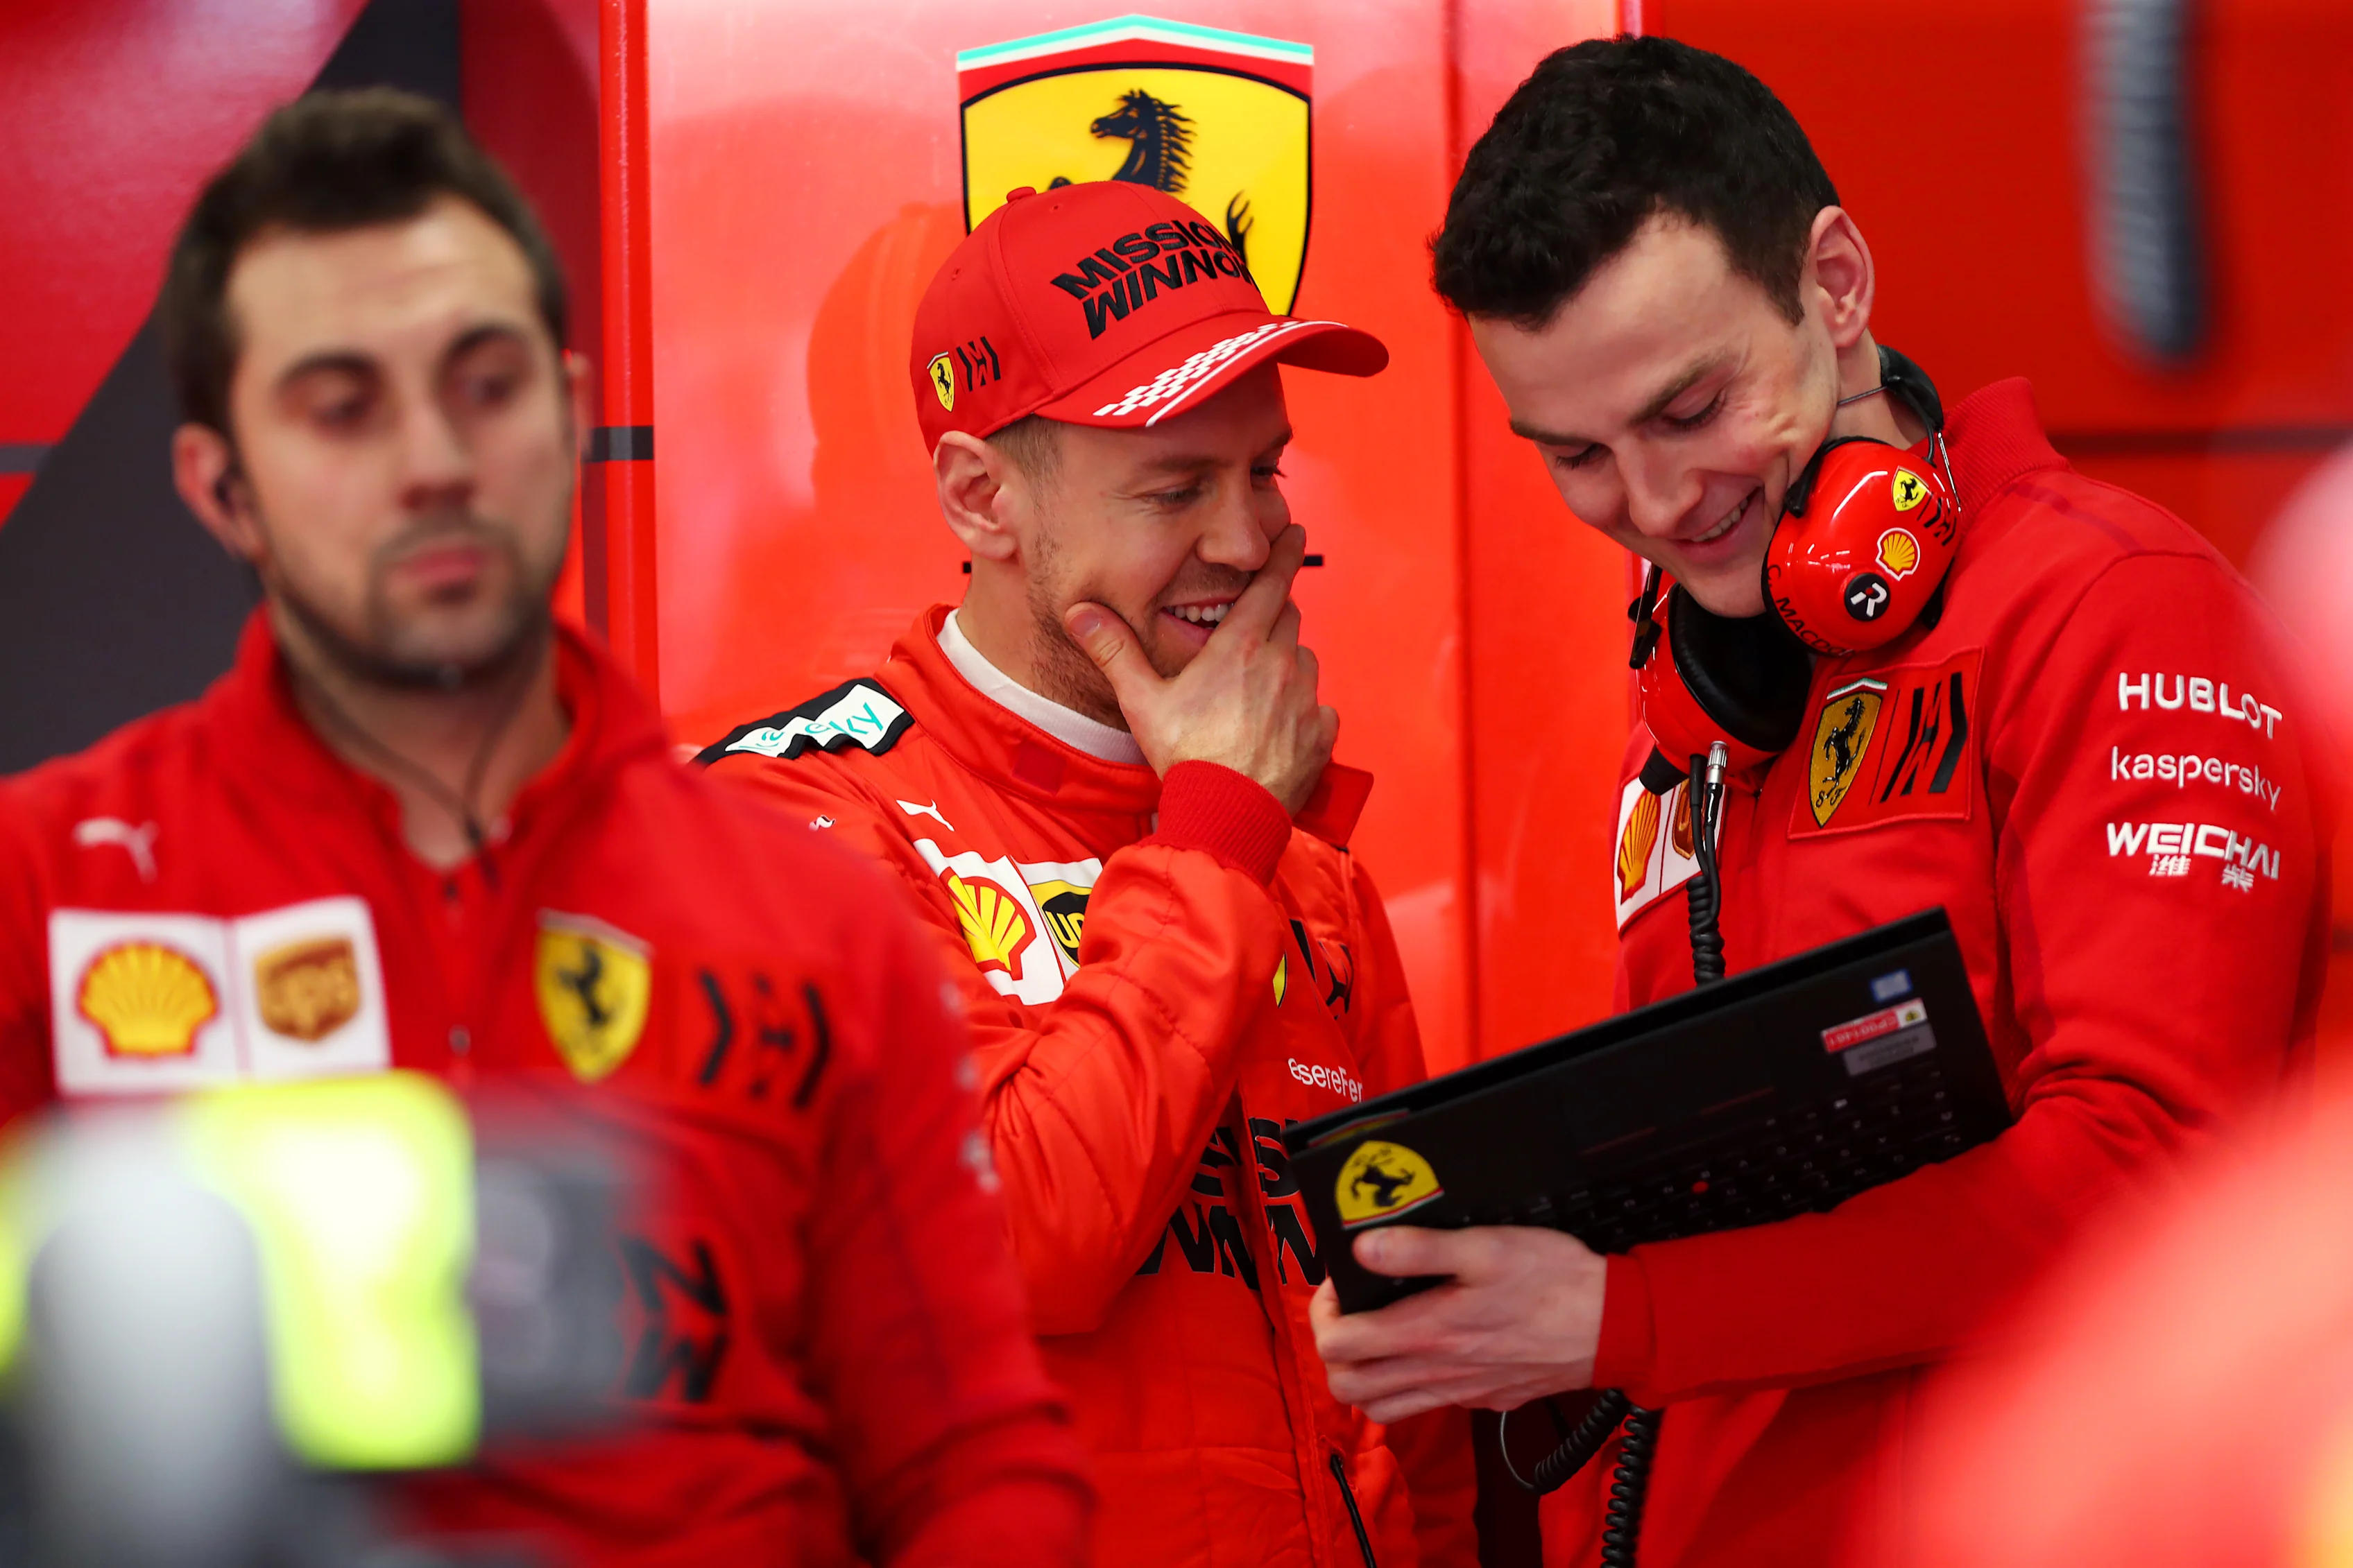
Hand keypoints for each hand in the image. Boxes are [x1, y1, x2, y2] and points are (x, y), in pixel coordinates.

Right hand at [1063, 525, 1337, 815]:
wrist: (1225, 816)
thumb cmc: (1184, 757)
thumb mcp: (1142, 702)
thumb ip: (1115, 652)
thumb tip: (1080, 613)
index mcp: (1240, 647)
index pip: (1271, 584)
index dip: (1284, 555)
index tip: (1295, 533)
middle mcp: (1281, 665)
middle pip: (1288, 619)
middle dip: (1273, 616)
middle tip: (1250, 631)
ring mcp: (1306, 700)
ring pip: (1304, 660)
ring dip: (1286, 664)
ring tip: (1257, 691)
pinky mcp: (1321, 735)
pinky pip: (1319, 708)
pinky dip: (1303, 711)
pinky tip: (1279, 729)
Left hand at [1308, 1225, 1608, 1422]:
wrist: (1613, 1326)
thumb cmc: (1553, 1280)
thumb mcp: (1485, 1247)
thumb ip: (1420, 1249)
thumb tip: (1363, 1249)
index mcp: (1426, 1333)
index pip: (1338, 1346)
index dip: (1323, 1314)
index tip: (1339, 1286)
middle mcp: (1436, 1372)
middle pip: (1348, 1388)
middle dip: (1334, 1350)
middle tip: (1351, 1312)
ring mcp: (1459, 1392)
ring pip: (1382, 1407)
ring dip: (1364, 1376)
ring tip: (1377, 1334)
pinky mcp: (1483, 1398)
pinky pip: (1426, 1405)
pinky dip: (1406, 1386)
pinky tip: (1425, 1350)